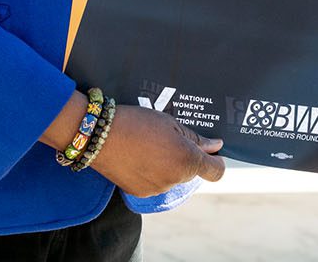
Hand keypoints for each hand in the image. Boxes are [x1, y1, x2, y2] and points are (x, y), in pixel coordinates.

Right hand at [89, 103, 224, 195]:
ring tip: (150, 146)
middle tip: (169, 139)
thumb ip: (196, 139)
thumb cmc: (138, 123)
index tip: (213, 152)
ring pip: (172, 178)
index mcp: (187, 161)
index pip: (216, 172)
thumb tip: (216, 146)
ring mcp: (157, 189)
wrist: (100, 136)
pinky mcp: (140, 194)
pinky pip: (155, 184)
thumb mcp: (172, 124)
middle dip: (186, 158)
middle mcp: (174, 180)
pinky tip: (139, 157)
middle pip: (191, 172)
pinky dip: (152, 173)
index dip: (217, 162)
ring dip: (168, 166)